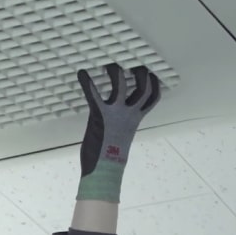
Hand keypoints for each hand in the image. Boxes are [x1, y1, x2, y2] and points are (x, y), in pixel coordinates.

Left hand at [75, 64, 161, 202]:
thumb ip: (121, 126)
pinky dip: (87, 82)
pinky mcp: (99, 115)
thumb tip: (117, 125)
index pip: (152, 98)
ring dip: (115, 72)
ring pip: (121, 85)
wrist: (104, 171)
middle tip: (134, 64)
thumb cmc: (110, 159)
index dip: (154, 84)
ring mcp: (115, 114)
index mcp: (135, 120)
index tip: (151, 73)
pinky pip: (93, 95)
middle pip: (143, 88)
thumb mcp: (121, 138)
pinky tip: (81, 73)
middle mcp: (129, 114)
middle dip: (141, 73)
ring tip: (109, 64)